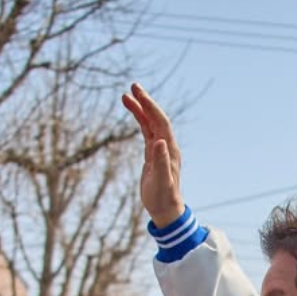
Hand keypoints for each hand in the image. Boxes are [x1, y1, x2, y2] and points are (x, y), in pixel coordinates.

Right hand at [122, 83, 184, 227]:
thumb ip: (161, 161)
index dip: (150, 107)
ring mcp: (160, 149)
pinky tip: (133, 113)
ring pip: (150, 124)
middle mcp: (167, 146)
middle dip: (145, 102)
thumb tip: (161, 141)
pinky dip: (139, 121)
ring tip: (126, 96)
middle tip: (133, 86)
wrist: (166, 209)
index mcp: (170, 150)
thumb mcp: (161, 180)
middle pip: (156, 118)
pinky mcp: (153, 155)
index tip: (139, 93)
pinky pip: (146, 133)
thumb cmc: (163, 197)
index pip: (160, 122)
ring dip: (140, 109)